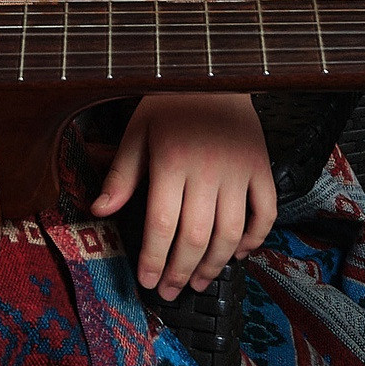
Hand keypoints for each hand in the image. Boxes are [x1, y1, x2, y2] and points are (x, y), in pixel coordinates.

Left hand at [90, 92, 274, 298]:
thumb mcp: (138, 132)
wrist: (213, 74)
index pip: (161, 225)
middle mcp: (207, 170)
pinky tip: (239, 253)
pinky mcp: (260, 167)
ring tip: (200, 282)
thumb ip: (121, 174)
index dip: (153, 259)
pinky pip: (264, 212)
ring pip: (230, 233)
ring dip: (214, 265)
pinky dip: (255, 239)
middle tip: (169, 291)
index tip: (146, 280)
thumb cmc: (170, 102)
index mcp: (171, 161)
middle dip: (180, 272)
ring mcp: (238, 171)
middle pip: (195, 237)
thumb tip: (100, 211)